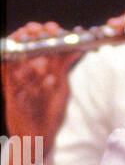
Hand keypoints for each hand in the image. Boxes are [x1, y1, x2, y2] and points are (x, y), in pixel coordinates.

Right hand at [2, 21, 79, 164]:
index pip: (42, 45)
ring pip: (16, 54)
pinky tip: (23, 55)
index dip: (47, 34)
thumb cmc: (48, 114)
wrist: (37, 137)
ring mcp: (17, 79)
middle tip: (41, 27)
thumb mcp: (60, 88)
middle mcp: (27, 71)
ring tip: (31, 33)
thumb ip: (65, 67)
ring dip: (22, 42)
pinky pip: (7, 71)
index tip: (54, 28)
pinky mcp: (9, 89)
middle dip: (33, 33)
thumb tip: (77, 48)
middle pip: (27, 45)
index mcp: (40, 69)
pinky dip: (12, 61)